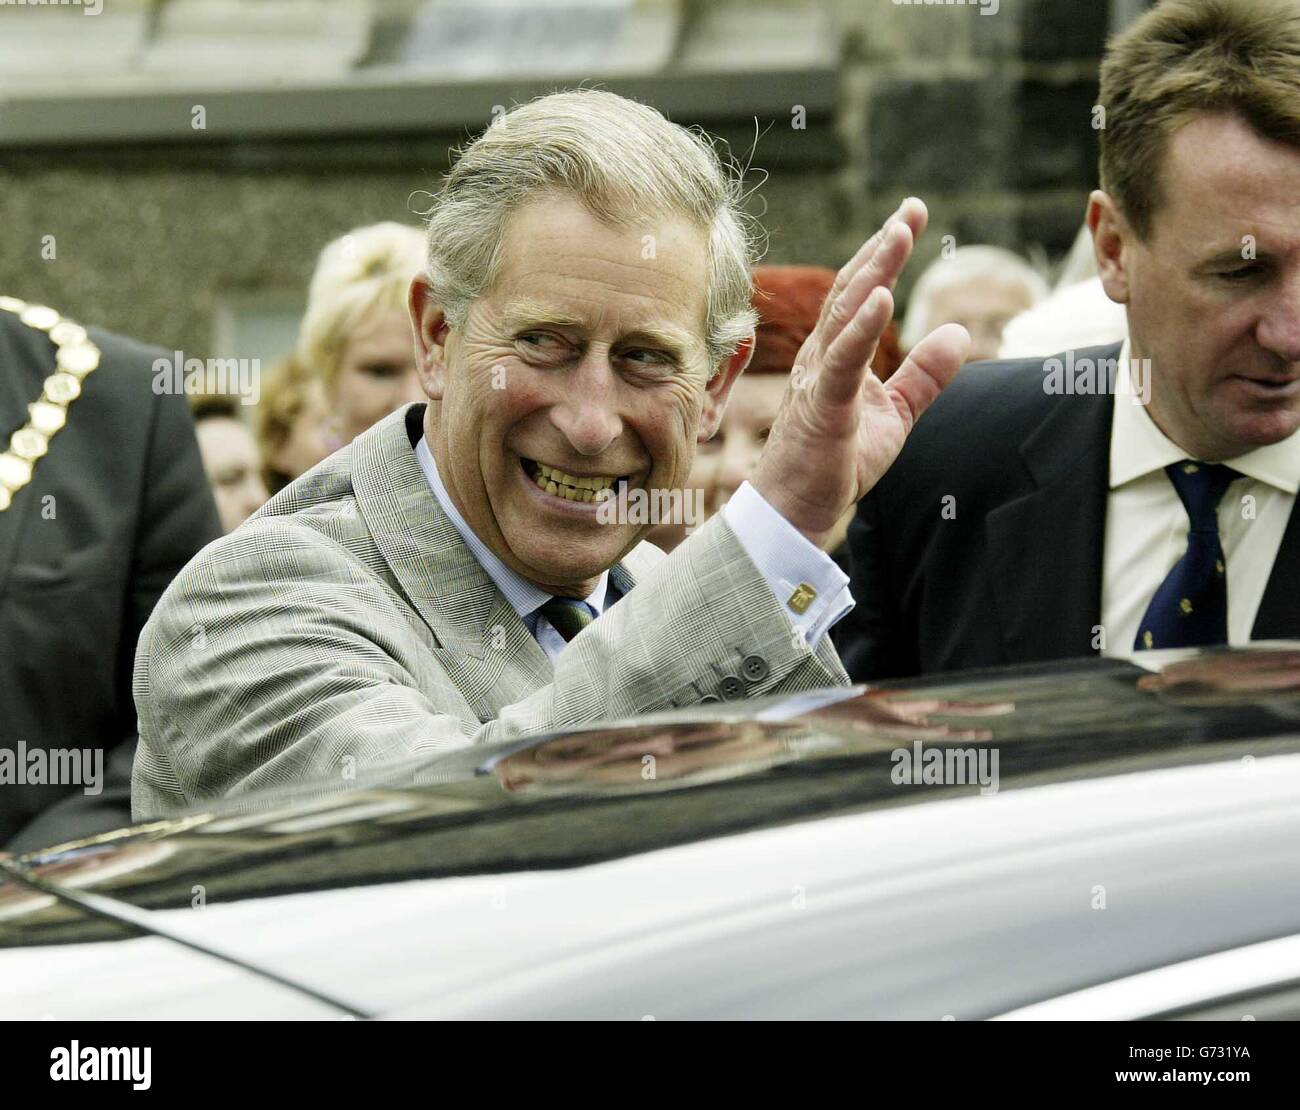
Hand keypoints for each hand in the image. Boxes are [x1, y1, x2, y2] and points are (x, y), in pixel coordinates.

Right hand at [751, 198, 970, 548]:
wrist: (796, 509)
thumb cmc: (835, 461)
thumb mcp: (895, 415)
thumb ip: (924, 376)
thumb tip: (959, 334)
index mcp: (836, 355)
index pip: (861, 293)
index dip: (885, 253)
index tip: (911, 216)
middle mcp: (821, 356)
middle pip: (852, 291)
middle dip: (882, 248)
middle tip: (911, 210)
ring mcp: (818, 378)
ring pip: (845, 314)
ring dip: (873, 272)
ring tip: (899, 234)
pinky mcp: (823, 406)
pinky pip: (843, 361)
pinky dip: (862, 328)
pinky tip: (882, 298)